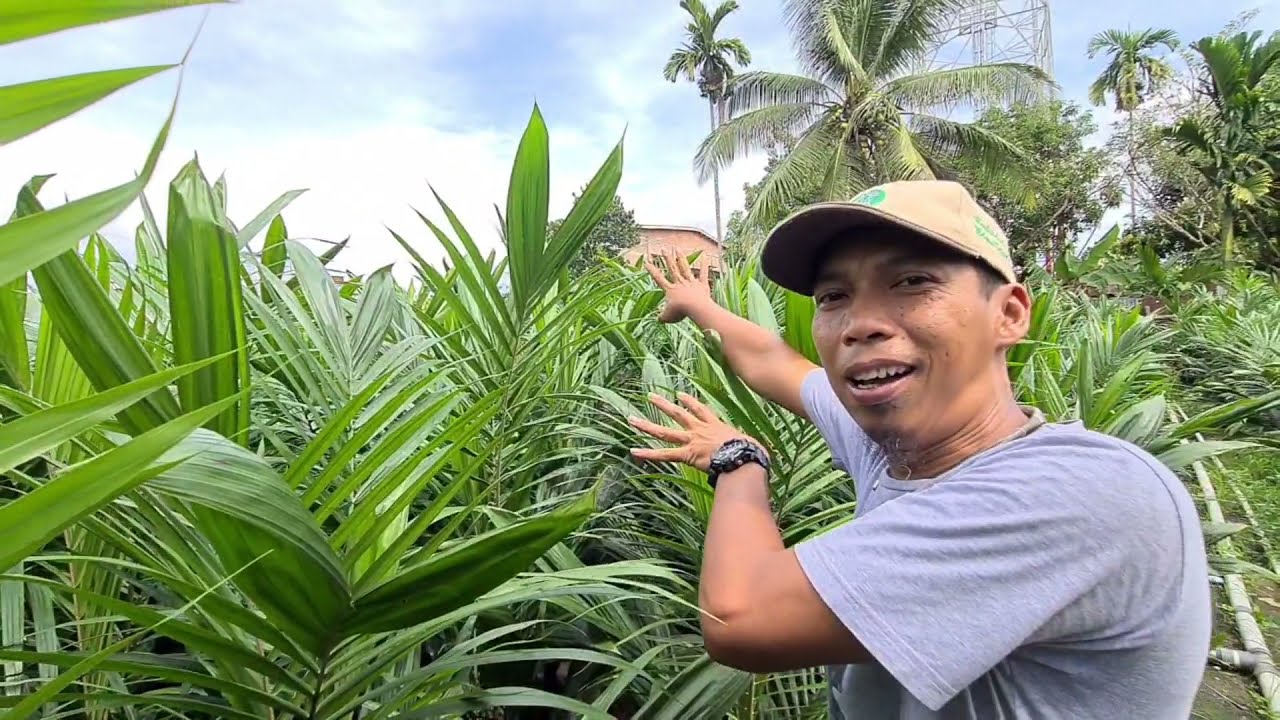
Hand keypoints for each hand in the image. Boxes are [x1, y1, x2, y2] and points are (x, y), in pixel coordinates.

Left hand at [628, 392, 763, 471]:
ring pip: (665, 431)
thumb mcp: (750, 444)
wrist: (744, 456)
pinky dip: (648, 454)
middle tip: (650, 396)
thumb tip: (757, 453)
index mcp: (716, 425)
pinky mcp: (687, 454)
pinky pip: (664, 454)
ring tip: (631, 419)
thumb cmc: (751, 452)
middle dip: (663, 405)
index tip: (680, 394)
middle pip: (678, 414)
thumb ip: (747, 445)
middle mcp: (700, 429)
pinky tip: (634, 452)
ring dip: (647, 425)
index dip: (690, 401)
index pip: (701, 410)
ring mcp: (692, 440)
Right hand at [645, 246, 713, 323]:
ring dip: (681, 258)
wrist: (695, 308)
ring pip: (685, 268)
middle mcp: (680, 283)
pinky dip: (704, 265)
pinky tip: (705, 255)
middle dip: (667, 258)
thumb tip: (657, 319)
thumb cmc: (680, 312)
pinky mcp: (702, 284)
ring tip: (677, 248)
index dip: (652, 271)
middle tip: (663, 249)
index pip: (659, 278)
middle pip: (672, 268)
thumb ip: (662, 317)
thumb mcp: (667, 317)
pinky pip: (703, 273)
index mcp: (670, 290)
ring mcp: (691, 282)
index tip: (647, 262)